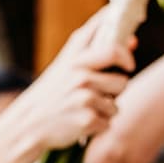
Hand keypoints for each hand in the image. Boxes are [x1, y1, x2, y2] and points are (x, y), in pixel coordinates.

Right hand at [13, 8, 134, 152]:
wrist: (30, 122)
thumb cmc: (54, 92)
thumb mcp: (69, 65)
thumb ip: (98, 51)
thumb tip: (134, 41)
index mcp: (75, 57)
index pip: (107, 38)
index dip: (124, 46)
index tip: (130, 52)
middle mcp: (79, 73)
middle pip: (122, 76)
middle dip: (119, 84)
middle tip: (109, 88)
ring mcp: (83, 96)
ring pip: (116, 103)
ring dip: (106, 108)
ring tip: (86, 106)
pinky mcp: (87, 118)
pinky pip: (108, 122)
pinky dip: (99, 124)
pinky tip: (82, 120)